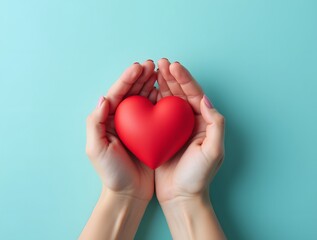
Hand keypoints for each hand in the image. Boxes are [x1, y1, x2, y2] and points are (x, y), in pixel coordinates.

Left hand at [85, 60, 156, 200]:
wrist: (129, 192)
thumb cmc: (111, 173)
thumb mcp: (96, 149)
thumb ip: (96, 122)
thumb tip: (103, 98)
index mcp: (107, 121)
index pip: (116, 94)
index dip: (127, 79)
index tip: (139, 67)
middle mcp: (121, 120)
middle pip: (130, 93)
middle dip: (140, 77)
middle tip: (152, 65)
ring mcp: (136, 125)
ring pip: (142, 99)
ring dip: (150, 84)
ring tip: (158, 72)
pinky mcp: (148, 132)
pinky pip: (153, 112)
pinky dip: (158, 100)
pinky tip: (164, 92)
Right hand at [155, 58, 224, 202]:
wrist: (181, 196)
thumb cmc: (198, 177)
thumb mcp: (213, 151)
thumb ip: (216, 124)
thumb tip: (206, 99)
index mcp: (203, 122)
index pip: (194, 94)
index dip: (185, 79)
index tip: (174, 66)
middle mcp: (190, 121)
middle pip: (181, 93)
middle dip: (172, 77)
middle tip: (161, 63)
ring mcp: (174, 127)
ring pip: (168, 100)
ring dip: (161, 84)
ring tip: (153, 70)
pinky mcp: (161, 134)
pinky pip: (156, 112)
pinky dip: (152, 100)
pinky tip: (145, 91)